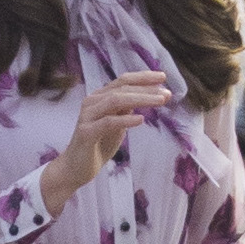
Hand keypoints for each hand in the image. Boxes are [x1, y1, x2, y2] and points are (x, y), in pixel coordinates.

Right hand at [40, 71, 172, 211]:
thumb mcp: (118, 123)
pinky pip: (107, 122)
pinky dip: (125, 119)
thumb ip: (128, 109)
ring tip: (160, 101)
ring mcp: (88, 116)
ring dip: (140, 99)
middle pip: (122, 89)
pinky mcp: (86, 132)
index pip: (123, 81)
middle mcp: (92, 102)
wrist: (77, 167)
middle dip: (146, 89)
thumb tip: (149, 96)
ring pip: (115, 101)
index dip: (142, 77)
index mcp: (100, 97)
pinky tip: (141, 119)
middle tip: (167, 93)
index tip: (163, 76)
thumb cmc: (99, 143)